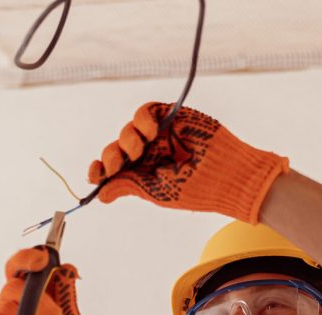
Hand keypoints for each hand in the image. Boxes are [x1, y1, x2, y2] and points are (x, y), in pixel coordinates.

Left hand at [87, 102, 288, 222]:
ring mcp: (160, 135)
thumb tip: (100, 195)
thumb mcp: (158, 192)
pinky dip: (142, 120)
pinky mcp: (171, 116)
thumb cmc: (197, 189)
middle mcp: (150, 155)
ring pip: (128, 130)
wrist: (228, 173)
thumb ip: (129, 186)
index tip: (94, 173)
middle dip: (112, 156)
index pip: (115, 170)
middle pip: (118, 149)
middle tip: (118, 163)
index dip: (100, 169)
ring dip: (128, 139)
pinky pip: (145, 111)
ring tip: (142, 148)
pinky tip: (150, 132)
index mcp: (145, 175)